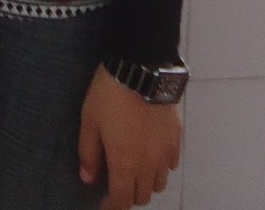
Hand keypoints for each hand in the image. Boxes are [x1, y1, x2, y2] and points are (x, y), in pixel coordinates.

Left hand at [78, 63, 181, 209]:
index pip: (121, 201)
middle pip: (142, 196)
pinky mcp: (177, 139)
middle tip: (116, 182)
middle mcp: (148, 166)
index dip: (111, 207)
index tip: (103, 203)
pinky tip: (152, 153)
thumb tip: (87, 178)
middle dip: (128, 195)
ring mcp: (165, 153)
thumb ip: (88, 153)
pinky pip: (171, 165)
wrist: (142, 68)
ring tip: (135, 169)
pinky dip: (162, 167)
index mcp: (124, 164)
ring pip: (159, 184)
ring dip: (146, 182)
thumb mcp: (89, 120)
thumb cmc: (110, 95)